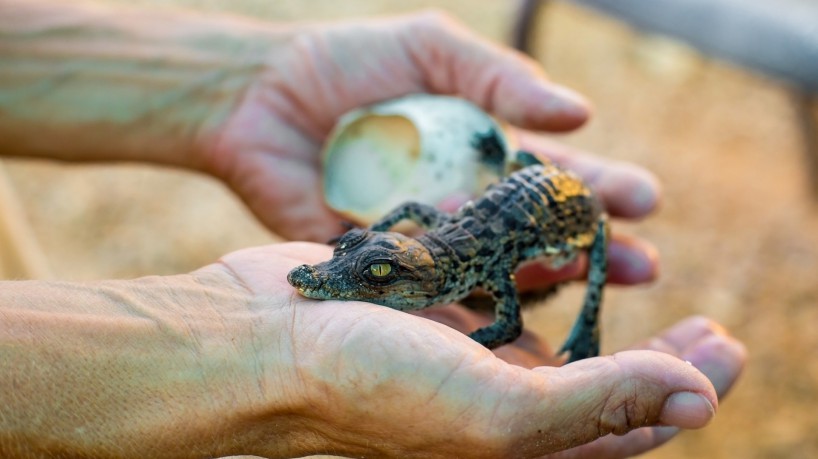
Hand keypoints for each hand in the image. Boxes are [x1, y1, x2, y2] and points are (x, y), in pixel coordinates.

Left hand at [202, 11, 661, 290]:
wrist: (258, 96)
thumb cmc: (348, 64)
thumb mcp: (432, 49)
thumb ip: (499, 79)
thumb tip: (578, 113)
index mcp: (481, 151)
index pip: (555, 175)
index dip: (600, 187)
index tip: (645, 200)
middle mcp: (463, 202)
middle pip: (538, 231)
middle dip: (593, 247)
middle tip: (645, 264)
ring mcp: (425, 239)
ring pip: (496, 267)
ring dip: (546, 277)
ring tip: (589, 283)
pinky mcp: (382, 267)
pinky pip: (432, 284)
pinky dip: (469, 295)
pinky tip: (508, 303)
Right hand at [209, 242, 744, 457]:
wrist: (257, 341)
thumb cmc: (366, 384)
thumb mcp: (492, 410)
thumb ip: (594, 408)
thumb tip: (699, 402)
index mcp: (511, 446)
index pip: (621, 434)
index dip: (683, 395)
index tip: (728, 348)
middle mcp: (491, 406)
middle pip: (599, 388)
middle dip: (661, 360)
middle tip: (712, 328)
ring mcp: (461, 356)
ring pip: (556, 336)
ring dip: (607, 309)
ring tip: (647, 275)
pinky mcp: (433, 310)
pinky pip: (505, 293)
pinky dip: (542, 273)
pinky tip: (567, 246)